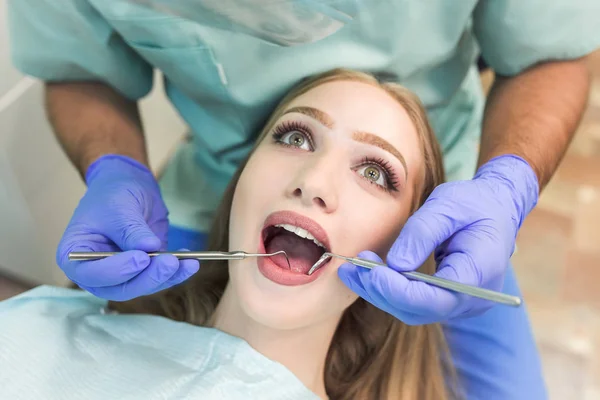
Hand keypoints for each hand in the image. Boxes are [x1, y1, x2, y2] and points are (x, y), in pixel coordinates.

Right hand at [56, 155, 198, 300]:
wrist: (128, 185)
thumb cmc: (113, 193)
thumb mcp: (119, 207)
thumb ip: (131, 230)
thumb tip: (149, 249)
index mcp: (75, 255)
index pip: (91, 274)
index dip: (117, 271)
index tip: (140, 259)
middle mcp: (96, 272)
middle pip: (120, 287)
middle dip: (148, 278)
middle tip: (170, 263)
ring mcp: (121, 274)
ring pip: (143, 286)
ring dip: (167, 277)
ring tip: (188, 262)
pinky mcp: (143, 271)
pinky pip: (158, 278)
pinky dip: (176, 273)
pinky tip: (190, 262)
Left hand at [338, 155, 538, 323]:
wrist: (496, 209)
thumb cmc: (474, 202)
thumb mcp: (447, 205)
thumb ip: (422, 234)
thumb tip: (395, 266)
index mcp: (480, 271)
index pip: (435, 298)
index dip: (398, 290)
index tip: (370, 271)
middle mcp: (473, 297)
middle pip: (420, 310)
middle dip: (382, 291)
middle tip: (352, 269)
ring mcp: (461, 303)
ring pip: (413, 311)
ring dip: (379, 293)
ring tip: (350, 271)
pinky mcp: (447, 299)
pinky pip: (415, 303)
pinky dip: (388, 291)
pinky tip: (365, 274)